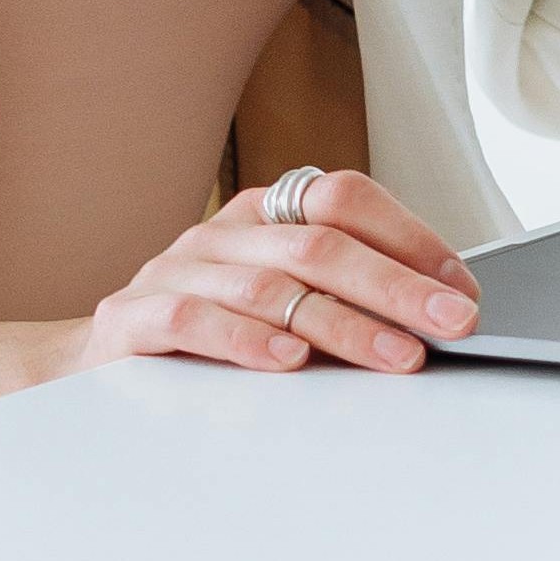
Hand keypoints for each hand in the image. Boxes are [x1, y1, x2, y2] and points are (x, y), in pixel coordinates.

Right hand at [85, 169, 479, 375]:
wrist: (99, 359)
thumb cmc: (209, 332)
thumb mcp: (281, 305)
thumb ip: (344, 303)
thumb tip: (437, 318)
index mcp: (263, 214)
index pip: (344, 198)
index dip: (409, 237)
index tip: (460, 286)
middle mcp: (223, 232)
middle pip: (319, 244)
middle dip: (396, 285)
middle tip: (451, 322)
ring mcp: (175, 269)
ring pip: (270, 288)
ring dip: (344, 325)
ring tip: (396, 355)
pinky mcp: (133, 317)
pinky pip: (193, 319)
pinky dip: (245, 341)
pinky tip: (289, 362)